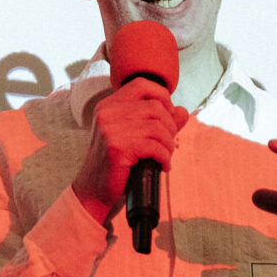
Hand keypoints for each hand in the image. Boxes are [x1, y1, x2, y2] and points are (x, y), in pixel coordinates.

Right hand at [72, 77, 188, 224]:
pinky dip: (164, 158)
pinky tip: (162, 166)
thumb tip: (183, 111)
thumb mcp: (135, 137)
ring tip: (165, 157)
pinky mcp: (117, 147)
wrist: (93, 192)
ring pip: (158, 127)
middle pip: (155, 107)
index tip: (167, 118)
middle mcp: (107, 112)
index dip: (162, 97)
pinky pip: (154, 146)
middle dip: (170, 127)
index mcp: (108, 105)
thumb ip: (159, 122)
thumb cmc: (116, 164)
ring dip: (169, 145)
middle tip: (169, 144)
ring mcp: (110, 129)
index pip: (142, 84)